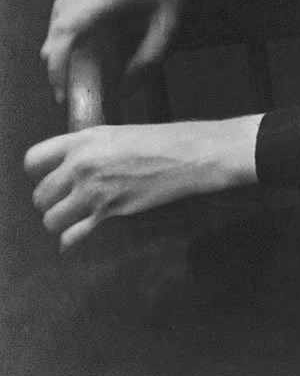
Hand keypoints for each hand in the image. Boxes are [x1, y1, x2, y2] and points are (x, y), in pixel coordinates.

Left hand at [24, 115, 261, 249]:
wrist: (189, 154)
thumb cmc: (159, 140)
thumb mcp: (117, 135)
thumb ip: (89, 150)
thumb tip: (72, 168)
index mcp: (82, 140)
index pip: (33, 160)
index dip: (38, 173)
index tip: (51, 178)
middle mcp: (81, 164)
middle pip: (40, 194)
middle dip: (50, 202)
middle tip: (66, 202)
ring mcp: (93, 189)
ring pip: (51, 218)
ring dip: (59, 222)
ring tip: (72, 219)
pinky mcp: (107, 211)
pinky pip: (72, 235)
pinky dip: (69, 241)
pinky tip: (74, 240)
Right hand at [41, 0, 209, 103]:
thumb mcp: (169, 25)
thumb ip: (149, 58)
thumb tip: (125, 89)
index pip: (70, 30)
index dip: (60, 62)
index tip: (63, 89)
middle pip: (55, 31)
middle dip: (56, 66)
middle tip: (69, 93)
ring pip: (54, 25)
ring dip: (58, 53)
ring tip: (72, 78)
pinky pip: (60, 17)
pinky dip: (62, 39)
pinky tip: (75, 55)